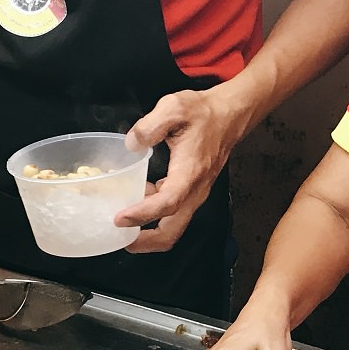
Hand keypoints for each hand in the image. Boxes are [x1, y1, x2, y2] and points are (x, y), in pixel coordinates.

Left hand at [119, 84, 247, 253]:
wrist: (228, 115)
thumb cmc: (203, 112)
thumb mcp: (174, 107)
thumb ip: (150, 126)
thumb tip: (132, 144)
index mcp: (190, 172)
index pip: (167, 203)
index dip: (142, 215)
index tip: (120, 218)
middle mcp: (194, 190)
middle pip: (171, 231)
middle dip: (146, 242)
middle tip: (120, 238)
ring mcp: (194, 193)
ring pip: (172, 226)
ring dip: (148, 230)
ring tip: (123, 220)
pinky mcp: (191, 192)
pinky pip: (172, 213)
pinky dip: (153, 215)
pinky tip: (137, 197)